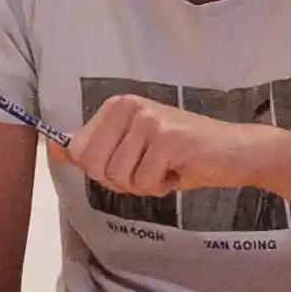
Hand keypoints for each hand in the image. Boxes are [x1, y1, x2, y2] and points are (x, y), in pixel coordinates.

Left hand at [70, 91, 288, 215]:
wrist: (236, 152)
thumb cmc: (183, 154)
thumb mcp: (133, 147)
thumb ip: (95, 146)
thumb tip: (54, 146)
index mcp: (117, 105)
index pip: (80, 151)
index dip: (102, 171)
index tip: (130, 164)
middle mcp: (129, 106)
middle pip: (95, 166)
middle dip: (121, 181)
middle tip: (149, 170)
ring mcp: (149, 120)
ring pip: (119, 177)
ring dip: (144, 184)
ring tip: (166, 167)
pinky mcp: (168, 138)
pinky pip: (145, 182)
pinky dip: (162, 186)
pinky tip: (180, 170)